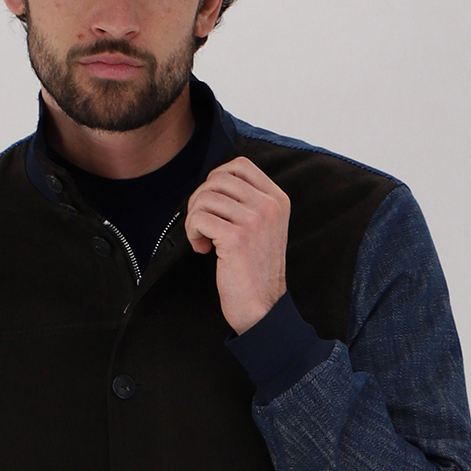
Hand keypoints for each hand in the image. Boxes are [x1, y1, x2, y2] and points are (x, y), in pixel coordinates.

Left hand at [185, 157, 289, 333]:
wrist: (262, 306)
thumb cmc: (255, 269)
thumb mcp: (263, 227)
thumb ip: (247, 202)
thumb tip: (213, 184)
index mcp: (277, 199)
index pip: (240, 165)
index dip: (216, 180)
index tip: (213, 204)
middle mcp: (269, 206)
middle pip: (218, 179)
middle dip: (200, 199)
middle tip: (202, 223)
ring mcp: (254, 220)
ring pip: (205, 198)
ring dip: (194, 219)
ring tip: (203, 239)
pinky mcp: (236, 238)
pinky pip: (199, 218)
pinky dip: (192, 233)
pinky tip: (203, 249)